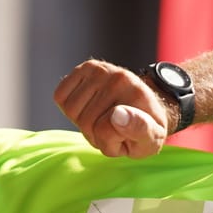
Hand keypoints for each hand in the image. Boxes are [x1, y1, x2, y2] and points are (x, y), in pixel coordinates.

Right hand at [53, 58, 172, 157]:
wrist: (147, 105)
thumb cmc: (146, 129)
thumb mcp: (152, 140)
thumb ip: (140, 131)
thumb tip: (117, 115)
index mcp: (137, 96)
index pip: (104, 131)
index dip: (111, 145)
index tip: (125, 139)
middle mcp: (119, 78)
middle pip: (85, 123)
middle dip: (95, 135)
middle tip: (112, 131)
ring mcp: (101, 70)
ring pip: (71, 111)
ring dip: (82, 123)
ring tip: (102, 120)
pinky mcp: (87, 67)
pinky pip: (60, 96)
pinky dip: (70, 108)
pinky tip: (88, 107)